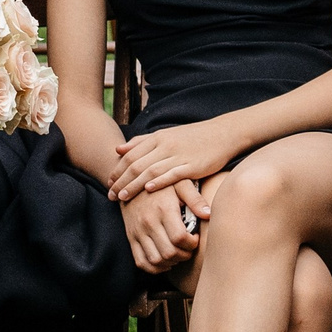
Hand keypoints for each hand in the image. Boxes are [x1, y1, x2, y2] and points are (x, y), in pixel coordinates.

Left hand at [109, 120, 236, 200]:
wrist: (223, 133)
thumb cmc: (194, 137)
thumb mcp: (166, 134)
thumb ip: (141, 142)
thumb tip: (118, 149)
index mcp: (157, 137)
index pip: (130, 155)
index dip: (117, 170)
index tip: (108, 183)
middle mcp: (165, 145)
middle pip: (137, 165)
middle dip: (121, 182)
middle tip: (110, 196)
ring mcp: (179, 155)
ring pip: (150, 171)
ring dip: (134, 185)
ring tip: (123, 198)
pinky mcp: (192, 166)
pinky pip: (173, 174)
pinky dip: (159, 182)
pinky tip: (149, 190)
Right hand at [120, 182, 204, 272]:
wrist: (133, 183)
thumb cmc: (164, 184)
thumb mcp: (181, 184)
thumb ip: (195, 198)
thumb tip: (208, 215)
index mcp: (163, 210)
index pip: (179, 238)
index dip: (192, 243)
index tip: (195, 237)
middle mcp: (148, 223)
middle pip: (169, 252)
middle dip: (184, 255)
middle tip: (189, 248)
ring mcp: (138, 232)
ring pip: (155, 260)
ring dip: (171, 262)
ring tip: (179, 253)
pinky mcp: (131, 238)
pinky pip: (141, 262)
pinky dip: (155, 268)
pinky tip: (166, 261)